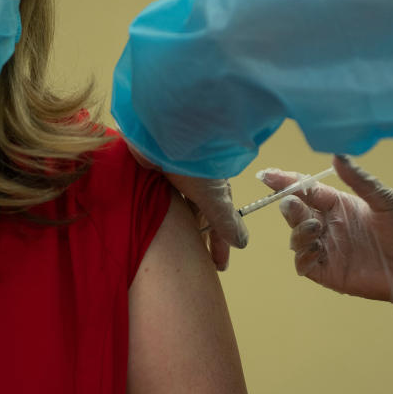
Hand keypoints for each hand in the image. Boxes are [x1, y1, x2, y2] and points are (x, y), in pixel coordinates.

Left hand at [125, 141, 248, 270]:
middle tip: (197, 263)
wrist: (165, 127)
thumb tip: (242, 244)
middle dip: (198, 238)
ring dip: (177, 227)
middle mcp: (195, 180)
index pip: (219, 221)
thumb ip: (225, 221)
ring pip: (176, 207)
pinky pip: (154, 196)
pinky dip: (157, 211)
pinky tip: (151, 226)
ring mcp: (172, 174)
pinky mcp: (151, 168)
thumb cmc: (195, 161)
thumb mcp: (213, 196)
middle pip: (197, 216)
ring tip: (173, 251)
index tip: (218, 267)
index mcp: (213, 186)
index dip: (219, 245)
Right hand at [260, 155, 392, 307]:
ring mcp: (326, 248)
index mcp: (338, 203)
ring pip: (295, 237)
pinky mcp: (327, 271)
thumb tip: (337, 155)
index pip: (305, 190)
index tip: (267, 175)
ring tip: (314, 228)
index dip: (285, 181)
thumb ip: (359, 180)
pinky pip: (302, 263)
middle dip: (289, 205)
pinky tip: (316, 249)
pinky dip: (302, 255)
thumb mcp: (384, 199)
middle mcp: (328, 224)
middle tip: (292, 202)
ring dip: (298, 230)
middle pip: (295, 212)